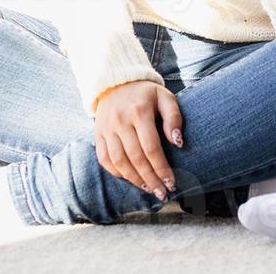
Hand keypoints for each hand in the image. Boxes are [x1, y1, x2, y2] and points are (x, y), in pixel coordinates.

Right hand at [94, 79, 183, 199]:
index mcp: (139, 112)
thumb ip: (174, 118)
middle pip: (136, 158)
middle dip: (150, 179)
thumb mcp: (165, 97)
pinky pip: (105, 159)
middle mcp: (120, 121)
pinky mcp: (98, 135)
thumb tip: (178, 143)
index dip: (162, 168)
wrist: (117, 82)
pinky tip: (131, 179)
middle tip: (162, 193)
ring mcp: (106, 129)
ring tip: (149, 189)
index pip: (151, 147)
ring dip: (134, 179)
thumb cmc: (147, 93)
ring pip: (119, 162)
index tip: (172, 183)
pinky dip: (117, 172)